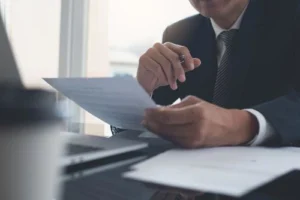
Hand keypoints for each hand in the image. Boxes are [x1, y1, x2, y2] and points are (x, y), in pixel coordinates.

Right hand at [137, 42, 200, 93]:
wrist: (146, 83)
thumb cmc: (161, 75)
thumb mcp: (176, 71)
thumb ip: (186, 66)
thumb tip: (199, 61)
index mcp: (168, 46)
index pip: (182, 48)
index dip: (188, 58)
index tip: (192, 68)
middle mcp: (159, 46)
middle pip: (174, 57)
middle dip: (179, 70)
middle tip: (183, 80)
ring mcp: (150, 51)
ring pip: (165, 63)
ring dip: (170, 77)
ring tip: (173, 85)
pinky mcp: (143, 58)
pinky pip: (157, 68)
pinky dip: (162, 77)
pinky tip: (163, 82)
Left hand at [142, 96, 258, 147]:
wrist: (230, 128)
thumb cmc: (213, 112)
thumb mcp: (195, 102)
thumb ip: (176, 106)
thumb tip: (158, 110)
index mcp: (196, 114)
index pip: (168, 116)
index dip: (154, 114)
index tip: (146, 111)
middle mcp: (194, 129)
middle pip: (165, 128)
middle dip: (152, 123)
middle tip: (144, 118)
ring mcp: (193, 140)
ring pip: (167, 136)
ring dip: (156, 130)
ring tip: (148, 123)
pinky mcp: (191, 147)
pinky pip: (173, 140)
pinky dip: (164, 135)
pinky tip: (159, 129)